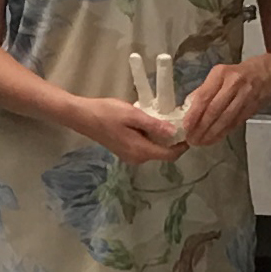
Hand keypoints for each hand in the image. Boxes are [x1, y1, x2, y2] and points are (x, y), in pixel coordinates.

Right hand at [67, 96, 187, 165]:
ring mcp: (129, 156)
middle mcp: (137, 158)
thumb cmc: (107, 113)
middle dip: (172, 140)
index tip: (188, 131)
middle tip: (176, 120)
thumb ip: (154, 125)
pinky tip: (147, 123)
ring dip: (160, 138)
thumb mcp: (133, 115)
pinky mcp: (124, 151)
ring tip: (162, 119)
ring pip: (153, 150)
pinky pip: (144, 147)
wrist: (82, 117)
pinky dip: (150, 138)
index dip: (182, 145)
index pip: (170, 155)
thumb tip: (175, 132)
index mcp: (141, 150)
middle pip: (162, 153)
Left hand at [177, 59, 270, 148]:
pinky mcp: (252, 108)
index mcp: (221, 74)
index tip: (186, 126)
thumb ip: (203, 90)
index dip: (194, 113)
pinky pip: (235, 123)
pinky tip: (213, 139)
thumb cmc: (238, 74)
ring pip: (226, 119)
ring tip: (200, 142)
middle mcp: (234, 84)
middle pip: (215, 109)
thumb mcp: (219, 75)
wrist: (268, 74)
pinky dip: (223, 133)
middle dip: (202, 127)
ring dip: (212, 133)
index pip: (204, 96)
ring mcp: (245, 96)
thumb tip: (186, 108)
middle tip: (191, 139)